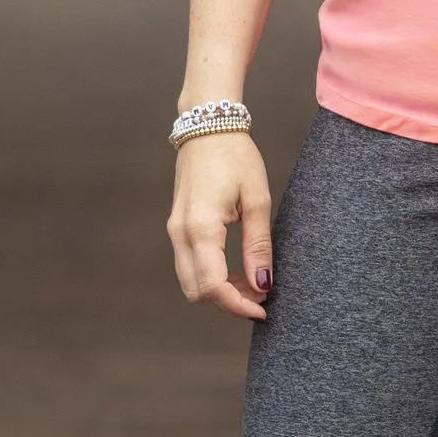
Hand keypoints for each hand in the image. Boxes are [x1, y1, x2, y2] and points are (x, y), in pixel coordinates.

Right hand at [168, 131, 274, 319]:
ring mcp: (174, 231)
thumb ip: (258, 246)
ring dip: (219, 293)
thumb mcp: (257, 200)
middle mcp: (180, 233)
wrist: (207, 126)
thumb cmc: (236, 157)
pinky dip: (210, 278)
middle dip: (228, 304)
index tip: (263, 309)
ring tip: (251, 286)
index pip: (213, 286)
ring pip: (189, 282)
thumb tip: (263, 284)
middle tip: (261, 299)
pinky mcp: (177, 228)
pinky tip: (236, 273)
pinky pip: (188, 266)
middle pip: (196, 291)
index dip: (238, 305)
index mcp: (201, 227)